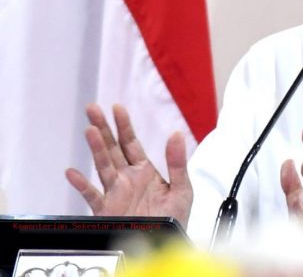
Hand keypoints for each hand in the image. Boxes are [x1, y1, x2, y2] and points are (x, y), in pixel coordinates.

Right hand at [65, 104, 192, 226]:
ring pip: (102, 166)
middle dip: (104, 128)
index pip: (132, 143)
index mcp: (145, 170)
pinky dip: (81, 185)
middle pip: (112, 148)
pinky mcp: (106, 210)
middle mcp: (127, 178)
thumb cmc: (174, 219)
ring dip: (96, 149)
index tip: (116, 107)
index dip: (124, 125)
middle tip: (92, 109)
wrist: (163, 244)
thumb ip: (177, 162)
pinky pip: (92, 196)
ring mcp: (115, 193)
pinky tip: (72, 172)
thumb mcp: (182, 189)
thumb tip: (177, 134)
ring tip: (90, 130)